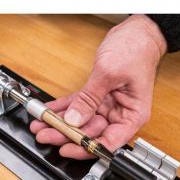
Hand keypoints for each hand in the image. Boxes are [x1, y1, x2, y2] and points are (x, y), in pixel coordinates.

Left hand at [30, 14, 166, 158]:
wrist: (137, 32)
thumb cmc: (135, 50)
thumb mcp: (108, 74)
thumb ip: (90, 98)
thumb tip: (75, 119)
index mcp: (132, 115)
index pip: (110, 141)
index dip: (87, 148)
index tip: (67, 148)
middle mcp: (120, 114)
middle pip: (92, 133)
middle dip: (67, 135)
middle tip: (46, 135)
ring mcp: (108, 106)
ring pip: (82, 121)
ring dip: (61, 123)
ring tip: (41, 125)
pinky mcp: (98, 96)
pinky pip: (78, 106)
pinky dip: (63, 108)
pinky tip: (49, 112)